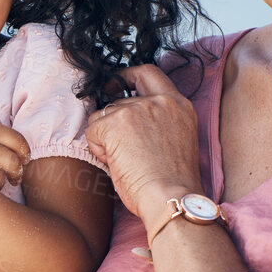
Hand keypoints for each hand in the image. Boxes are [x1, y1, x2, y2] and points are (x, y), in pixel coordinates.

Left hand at [85, 63, 203, 220]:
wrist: (171, 198)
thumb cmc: (173, 183)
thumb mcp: (175, 139)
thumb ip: (156, 121)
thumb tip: (124, 119)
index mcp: (179, 104)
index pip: (148, 73)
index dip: (127, 77)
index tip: (115, 86)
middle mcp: (160, 101)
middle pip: (118, 102)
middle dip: (114, 125)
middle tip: (126, 152)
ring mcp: (137, 109)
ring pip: (102, 117)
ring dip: (106, 140)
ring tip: (127, 162)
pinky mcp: (116, 122)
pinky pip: (92, 132)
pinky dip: (98, 150)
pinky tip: (117, 164)